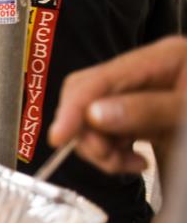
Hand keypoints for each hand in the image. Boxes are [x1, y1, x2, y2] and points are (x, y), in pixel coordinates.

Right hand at [48, 37, 186, 173]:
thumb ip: (147, 111)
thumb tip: (94, 115)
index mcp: (162, 59)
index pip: (101, 78)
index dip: (74, 107)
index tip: (59, 138)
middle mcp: (146, 73)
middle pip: (89, 96)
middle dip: (87, 132)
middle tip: (107, 157)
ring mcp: (143, 96)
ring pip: (94, 120)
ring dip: (100, 148)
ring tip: (128, 164)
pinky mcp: (143, 118)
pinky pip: (109, 133)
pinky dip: (114, 154)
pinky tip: (137, 162)